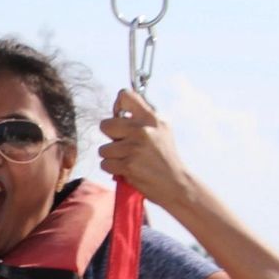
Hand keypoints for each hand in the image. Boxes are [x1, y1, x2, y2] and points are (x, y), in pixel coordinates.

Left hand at [97, 88, 191, 207]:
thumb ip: (141, 119)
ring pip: (103, 148)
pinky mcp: (128, 165)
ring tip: (130, 159)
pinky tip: (128, 169)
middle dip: (110, 137)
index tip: (120, 116)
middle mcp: (143, 130)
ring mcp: (134, 148)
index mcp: (151, 118)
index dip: (117, 105)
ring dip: (112, 156)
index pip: (125, 95)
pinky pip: (105, 164)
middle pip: (105, 124)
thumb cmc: (164, 157)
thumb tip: (118, 109)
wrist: (175, 183)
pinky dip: (113, 169)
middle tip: (124, 145)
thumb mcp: (160, 130)